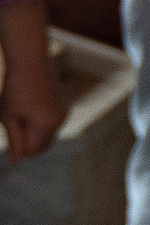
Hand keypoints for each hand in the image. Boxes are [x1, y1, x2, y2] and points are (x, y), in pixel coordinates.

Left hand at [1, 25, 67, 162]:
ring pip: (49, 134)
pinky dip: (43, 121)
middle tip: (15, 124)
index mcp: (45, 126)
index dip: (19, 147)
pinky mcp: (66, 105)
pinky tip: (34, 105)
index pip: (33, 151)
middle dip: (29, 142)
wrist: (32, 63)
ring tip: (24, 110)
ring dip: (36, 131)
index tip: (12, 129)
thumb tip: (17, 161)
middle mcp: (60, 122)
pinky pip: (54, 123)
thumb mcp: (8, 117)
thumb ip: (14, 141)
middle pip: (44, 146)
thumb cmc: (15, 90)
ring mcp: (65, 113)